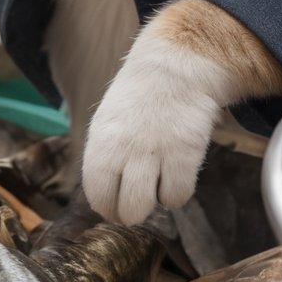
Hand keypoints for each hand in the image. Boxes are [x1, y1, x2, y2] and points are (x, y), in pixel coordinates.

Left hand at [81, 29, 223, 223]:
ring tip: (157, 183)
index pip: (96, 194)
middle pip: (122, 211)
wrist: (175, 67)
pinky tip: (176, 173)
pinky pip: (177, 197)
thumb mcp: (109, 123)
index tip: (116, 207)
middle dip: (130, 213)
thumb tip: (104, 196)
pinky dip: (177, 192)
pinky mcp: (184, 153)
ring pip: (146, 209)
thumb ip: (105, 157)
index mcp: (101, 141)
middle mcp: (123, 149)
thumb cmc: (139, 102)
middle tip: (138, 200)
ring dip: (152, 203)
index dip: (107, 208)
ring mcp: (154, 152)